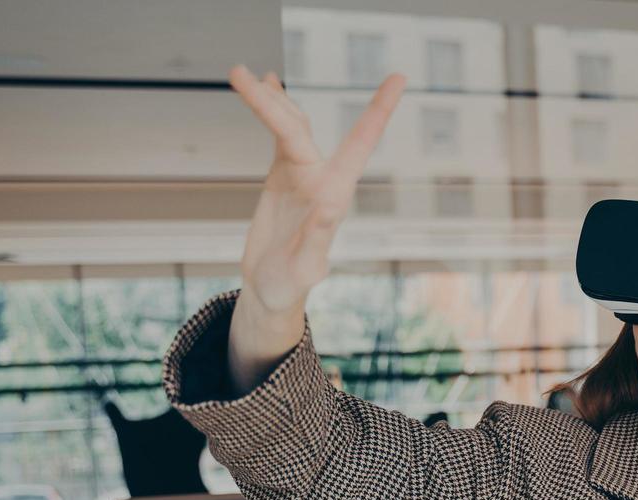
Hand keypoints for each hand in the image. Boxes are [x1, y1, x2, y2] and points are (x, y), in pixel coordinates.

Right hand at [223, 64, 405, 391]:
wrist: (272, 288)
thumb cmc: (291, 285)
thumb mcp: (305, 269)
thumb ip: (317, 239)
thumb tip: (330, 206)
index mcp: (335, 195)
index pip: (360, 143)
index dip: (379, 110)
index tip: (399, 77)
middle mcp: (322, 177)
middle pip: (299, 127)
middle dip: (273, 101)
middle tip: (239, 74)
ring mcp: (303, 172)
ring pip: (288, 124)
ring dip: (265, 99)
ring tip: (238, 73)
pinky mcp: (284, 173)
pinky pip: (280, 132)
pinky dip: (272, 107)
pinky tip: (266, 84)